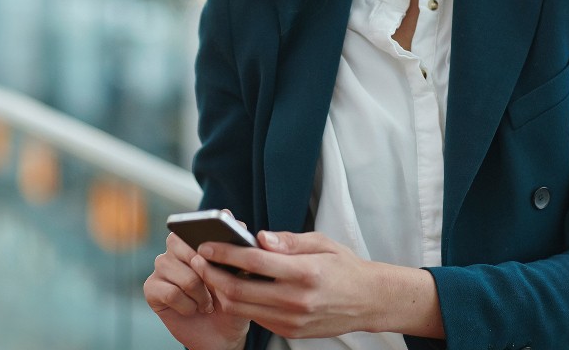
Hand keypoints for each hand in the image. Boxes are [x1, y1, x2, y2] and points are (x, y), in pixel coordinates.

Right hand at [144, 231, 250, 349]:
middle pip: (179, 244)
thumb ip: (234, 243)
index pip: (192, 225)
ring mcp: (161, 267)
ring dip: (200, 294)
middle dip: (205, 271)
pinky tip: (192, 309)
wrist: (222, 333)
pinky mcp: (151, 288)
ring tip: (206, 303)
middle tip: (215, 287)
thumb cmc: (232, 299)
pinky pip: (171, 292)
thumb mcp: (241, 272)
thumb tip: (228, 213)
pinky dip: (187, 305)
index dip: (207, 241)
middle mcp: (174, 248)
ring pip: (181, 273)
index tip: (219, 257)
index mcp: (194, 239)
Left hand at [193, 231, 442, 339]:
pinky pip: (255, 317)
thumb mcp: (322, 243)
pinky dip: (240, 302)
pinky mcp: (290, 331)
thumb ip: (288, 241)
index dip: (224, 252)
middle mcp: (297, 299)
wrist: (370, 301)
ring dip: (221, 291)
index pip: (253, 261)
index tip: (205, 244)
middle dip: (212, 274)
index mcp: (305, 272)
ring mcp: (292, 319)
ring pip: (242, 307)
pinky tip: (234, 287)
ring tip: (211, 273)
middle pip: (239, 289)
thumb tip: (259, 237)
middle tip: (198, 260)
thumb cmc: (345, 267)